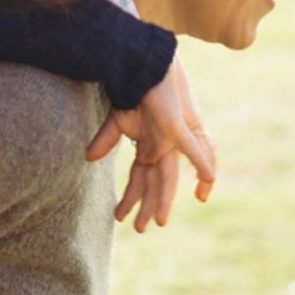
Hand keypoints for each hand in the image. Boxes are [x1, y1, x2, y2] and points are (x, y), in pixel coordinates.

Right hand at [86, 57, 215, 231]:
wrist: (142, 65)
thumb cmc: (132, 89)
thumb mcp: (116, 119)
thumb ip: (105, 141)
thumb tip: (88, 158)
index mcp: (148, 147)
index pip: (139, 179)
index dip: (131, 198)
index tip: (118, 217)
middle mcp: (161, 148)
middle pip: (154, 184)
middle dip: (147, 207)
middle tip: (140, 229)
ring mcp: (170, 140)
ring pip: (168, 177)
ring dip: (163, 199)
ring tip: (158, 221)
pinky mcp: (177, 128)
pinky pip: (192, 151)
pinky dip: (202, 167)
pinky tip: (207, 187)